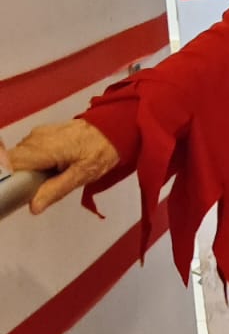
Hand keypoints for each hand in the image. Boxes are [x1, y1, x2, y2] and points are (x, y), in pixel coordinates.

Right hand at [4, 121, 119, 213]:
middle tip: (39, 187)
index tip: (20, 190)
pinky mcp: (44, 133)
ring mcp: (39, 133)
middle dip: (22, 176)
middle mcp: (36, 137)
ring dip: (29, 169)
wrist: (114, 128)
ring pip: (21, 156)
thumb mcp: (82, 175)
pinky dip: (36, 161)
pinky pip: (30, 150)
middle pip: (13, 161)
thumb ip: (55, 190)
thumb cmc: (102, 148)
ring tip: (50, 176)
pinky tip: (52, 166)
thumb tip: (35, 206)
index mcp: (43, 148)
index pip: (10, 163)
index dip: (10, 178)